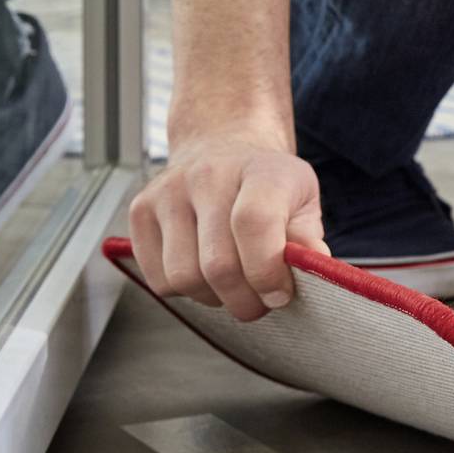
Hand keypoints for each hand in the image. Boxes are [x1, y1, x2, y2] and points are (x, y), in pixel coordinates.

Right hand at [127, 132, 328, 320]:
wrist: (222, 149)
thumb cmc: (268, 185)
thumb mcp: (303, 201)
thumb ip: (308, 237)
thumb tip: (313, 268)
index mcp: (259, 170)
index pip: (254, 223)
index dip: (267, 272)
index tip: (280, 293)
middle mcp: (208, 175)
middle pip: (218, 264)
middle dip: (245, 300)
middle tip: (260, 303)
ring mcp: (168, 191)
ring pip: (184, 277)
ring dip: (213, 299)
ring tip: (233, 287)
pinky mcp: (140, 210)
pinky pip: (158, 279)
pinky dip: (185, 292)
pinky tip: (204, 274)